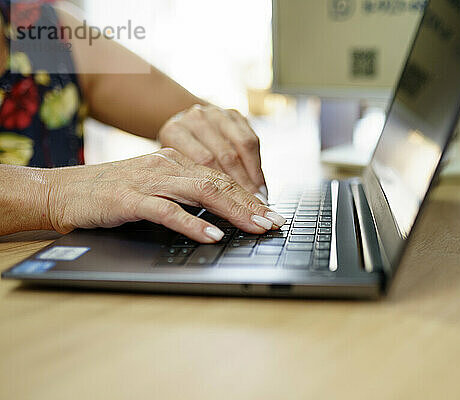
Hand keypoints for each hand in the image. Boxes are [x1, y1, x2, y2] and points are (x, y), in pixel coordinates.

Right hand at [44, 148, 285, 242]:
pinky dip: (192, 223)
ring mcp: (149, 180)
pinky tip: (211, 235)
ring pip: (201, 192)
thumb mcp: (152, 190)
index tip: (270, 214)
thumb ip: (182, 197)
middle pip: (219, 183)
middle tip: (274, 222)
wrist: (63, 191)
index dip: (249, 197)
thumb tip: (218, 216)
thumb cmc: (109, 194)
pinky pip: (167, 210)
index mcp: (174, 162)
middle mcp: (166, 165)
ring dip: (233, 211)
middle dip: (251, 204)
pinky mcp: (130, 198)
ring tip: (256, 227)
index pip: (221, 178)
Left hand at [157, 104, 267, 202]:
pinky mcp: (232, 114)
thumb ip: (186, 186)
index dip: (223, 188)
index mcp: (175, 131)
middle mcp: (195, 119)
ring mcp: (216, 114)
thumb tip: (210, 219)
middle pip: (225, 156)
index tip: (237, 211)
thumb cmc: (170, 160)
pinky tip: (260, 184)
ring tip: (261, 201)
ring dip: (253, 178)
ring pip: (241, 147)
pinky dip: (257, 165)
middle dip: (243, 187)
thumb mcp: (169, 172)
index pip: (204, 162)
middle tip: (255, 212)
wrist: (178, 130)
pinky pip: (251, 140)